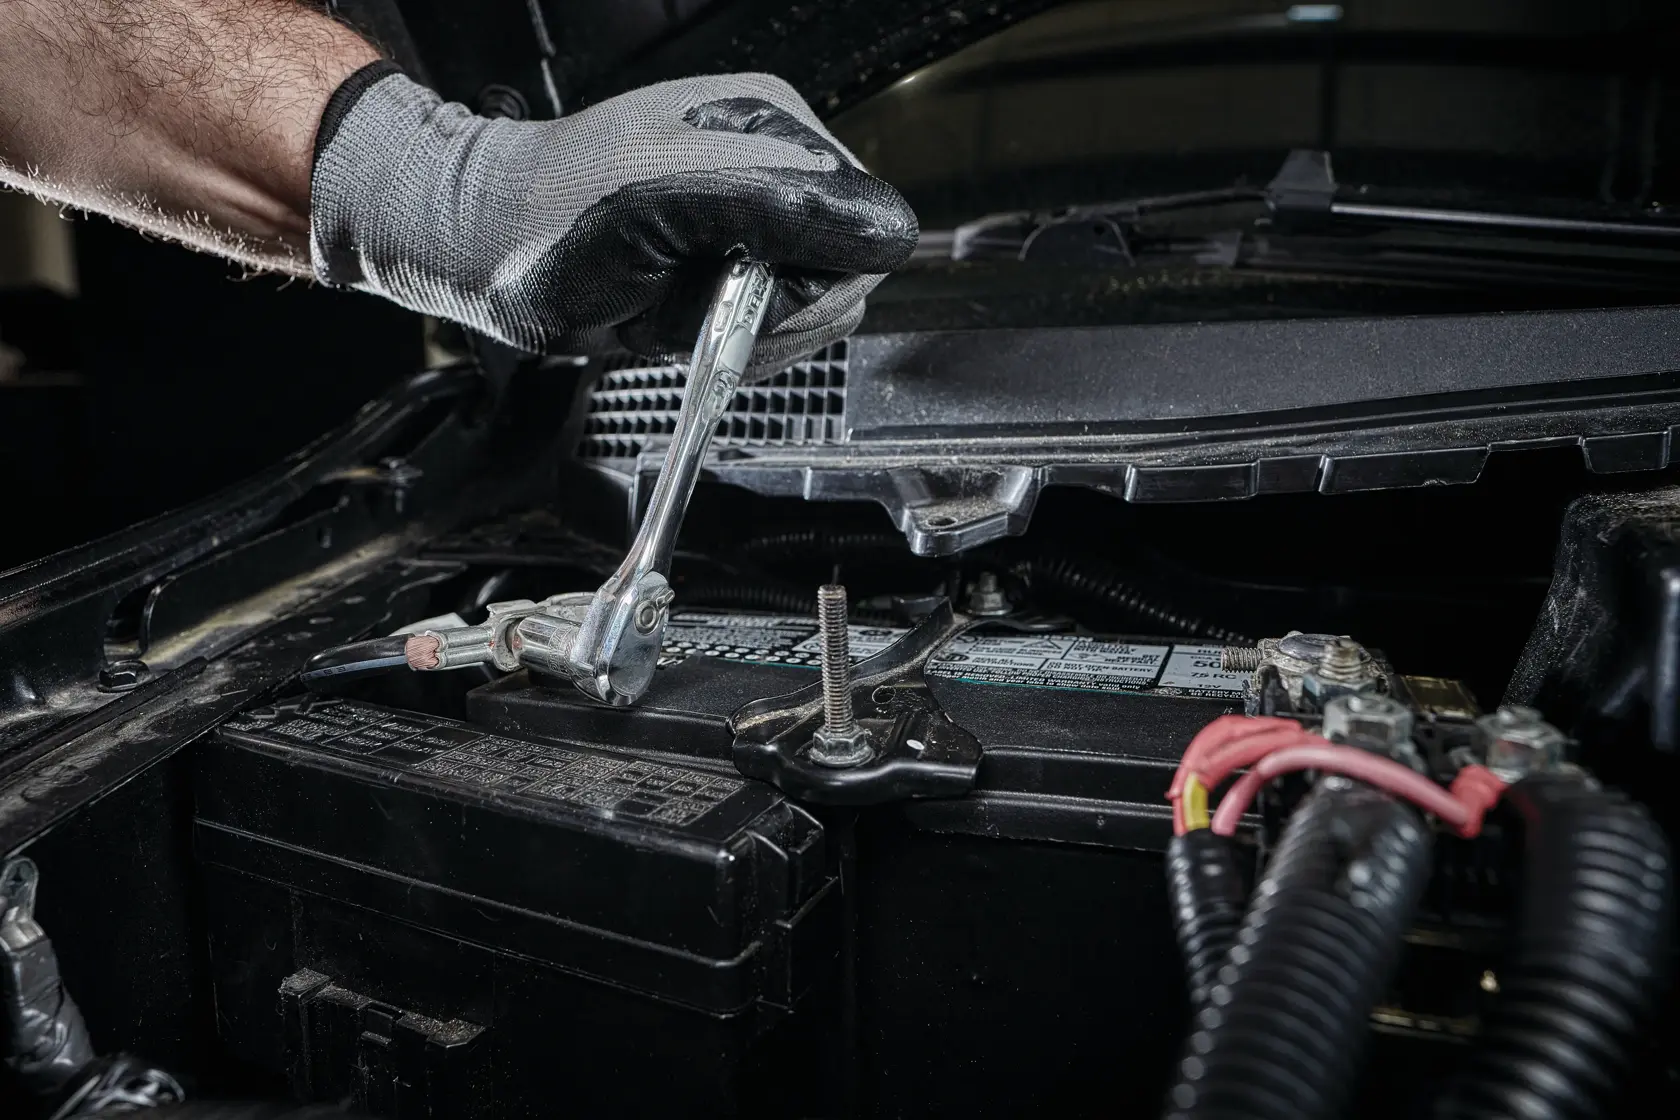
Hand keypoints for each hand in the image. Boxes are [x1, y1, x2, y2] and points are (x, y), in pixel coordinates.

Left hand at [309, 65, 917, 375]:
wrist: (487, 250)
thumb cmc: (551, 221)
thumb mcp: (661, 205)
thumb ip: (776, 209)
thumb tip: (880, 230)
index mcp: (775, 128)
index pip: (870, 226)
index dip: (813, 272)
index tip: (741, 277)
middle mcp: (778, 172)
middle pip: (848, 279)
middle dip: (773, 308)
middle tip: (695, 291)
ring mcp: (758, 227)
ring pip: (817, 316)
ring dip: (747, 329)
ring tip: (678, 300)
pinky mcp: (737, 275)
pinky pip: (779, 332)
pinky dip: (731, 343)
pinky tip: (679, 316)